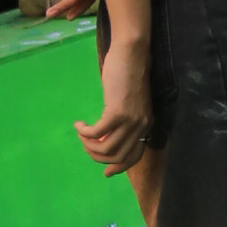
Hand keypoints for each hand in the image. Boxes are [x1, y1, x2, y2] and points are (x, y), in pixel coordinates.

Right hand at [76, 34, 153, 173]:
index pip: (135, 156)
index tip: (104, 172)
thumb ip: (125, 119)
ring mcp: (130, 120)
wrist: (132, 54)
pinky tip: (79, 124)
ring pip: (106, 148)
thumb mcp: (131, 102)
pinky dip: (85, 132)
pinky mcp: (117, 112)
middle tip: (85, 144)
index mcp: (146, 125)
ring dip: (88, 144)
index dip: (118, 167)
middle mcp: (141, 125)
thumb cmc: (128, 74)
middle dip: (97, 156)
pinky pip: (97, 133)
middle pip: (117, 156)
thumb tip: (109, 137)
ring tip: (81, 134)